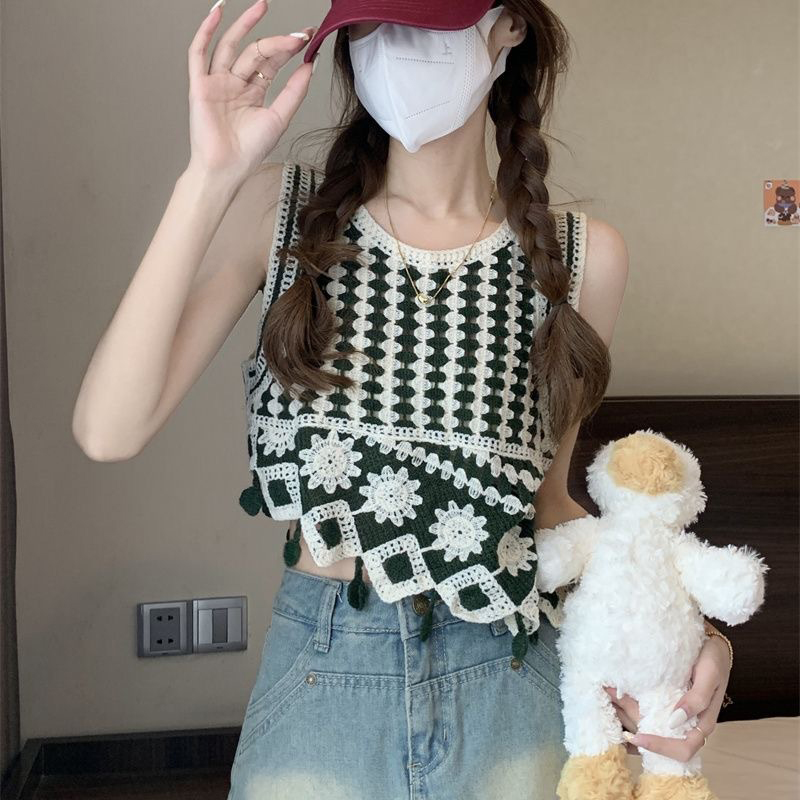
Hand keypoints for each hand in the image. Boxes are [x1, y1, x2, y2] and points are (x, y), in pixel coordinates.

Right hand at [187, 0, 315, 182]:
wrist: (227, 168)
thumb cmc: (250, 151)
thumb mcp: (280, 117)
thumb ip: (295, 91)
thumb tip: (311, 65)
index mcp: (254, 92)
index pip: (272, 62)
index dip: (289, 49)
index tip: (308, 37)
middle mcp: (235, 84)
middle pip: (256, 52)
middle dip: (277, 41)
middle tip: (298, 33)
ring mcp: (217, 82)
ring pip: (231, 46)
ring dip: (245, 24)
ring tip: (262, 6)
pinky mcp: (199, 85)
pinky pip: (199, 52)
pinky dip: (206, 31)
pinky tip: (218, 12)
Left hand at [603, 633, 731, 759]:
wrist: (710, 642)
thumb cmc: (713, 659)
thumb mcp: (710, 675)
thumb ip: (697, 699)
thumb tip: (674, 722)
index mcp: (702, 722)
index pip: (683, 749)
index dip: (661, 748)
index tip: (637, 737)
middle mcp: (687, 722)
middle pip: (659, 738)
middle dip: (635, 728)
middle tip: (613, 707)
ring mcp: (673, 711)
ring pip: (649, 725)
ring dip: (627, 717)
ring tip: (608, 697)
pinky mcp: (664, 700)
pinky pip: (646, 711)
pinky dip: (628, 707)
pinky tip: (614, 696)